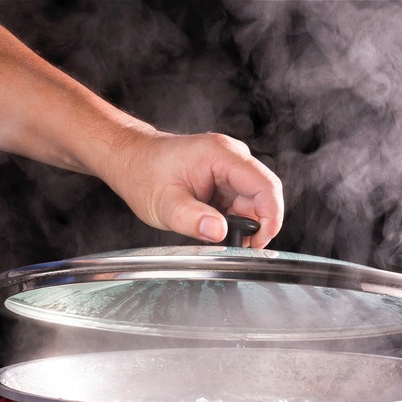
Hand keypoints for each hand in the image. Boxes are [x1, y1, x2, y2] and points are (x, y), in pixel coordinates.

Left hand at [99, 129, 283, 248]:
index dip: (270, 217)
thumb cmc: (143, 173)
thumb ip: (192, 218)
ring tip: (215, 232)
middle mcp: (232, 157)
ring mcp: (230, 167)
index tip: (259, 243)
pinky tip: (213, 225)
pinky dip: (234, 220)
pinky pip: (242, 202)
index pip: (265, 185)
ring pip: (255, 201)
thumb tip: (219, 232)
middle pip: (264, 194)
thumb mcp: (164, 203)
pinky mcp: (226, 178)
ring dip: (243, 223)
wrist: (130, 159)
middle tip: (236, 246)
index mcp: (221, 155)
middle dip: (256, 224)